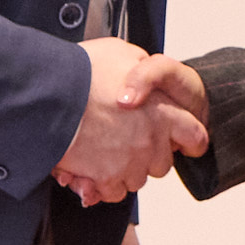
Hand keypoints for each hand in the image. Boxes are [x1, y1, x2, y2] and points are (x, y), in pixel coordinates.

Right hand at [56, 38, 207, 203]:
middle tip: (131, 140)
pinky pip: (114, 192)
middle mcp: (150, 141)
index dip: (190, 139)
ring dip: (126, 168)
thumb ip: (142, 67)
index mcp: (162, 112)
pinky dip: (105, 184)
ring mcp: (129, 162)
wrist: (49, 94)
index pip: (195, 136)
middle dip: (151, 154)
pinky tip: (94, 169)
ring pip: (138, 178)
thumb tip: (143, 69)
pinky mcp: (106, 178)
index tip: (185, 143)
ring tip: (106, 150)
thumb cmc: (83, 73)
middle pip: (164, 163)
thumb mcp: (121, 53)